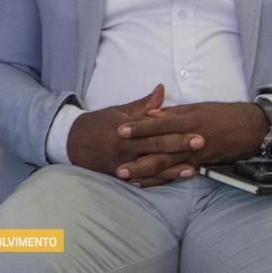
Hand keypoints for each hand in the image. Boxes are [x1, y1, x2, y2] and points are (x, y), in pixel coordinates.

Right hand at [66, 85, 204, 187]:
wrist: (70, 141)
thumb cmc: (97, 124)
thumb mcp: (120, 111)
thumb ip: (144, 104)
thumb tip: (161, 90)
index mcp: (127, 128)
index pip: (156, 129)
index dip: (177, 131)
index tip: (196, 130)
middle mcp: (126, 147)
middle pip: (157, 147)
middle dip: (180, 147)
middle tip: (201, 144)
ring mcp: (122, 163)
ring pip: (151, 168)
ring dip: (172, 170)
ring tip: (192, 170)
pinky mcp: (118, 175)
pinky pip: (140, 181)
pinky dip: (154, 182)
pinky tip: (169, 182)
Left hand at [117, 101, 269, 180]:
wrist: (249, 127)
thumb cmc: (221, 114)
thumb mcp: (195, 108)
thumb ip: (171, 113)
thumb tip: (150, 114)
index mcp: (186, 121)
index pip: (158, 124)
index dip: (139, 128)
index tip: (119, 130)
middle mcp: (189, 140)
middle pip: (159, 150)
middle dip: (137, 158)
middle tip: (117, 164)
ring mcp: (194, 155)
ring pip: (166, 166)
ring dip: (146, 173)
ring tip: (126, 177)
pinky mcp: (199, 165)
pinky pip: (176, 175)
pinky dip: (161, 180)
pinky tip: (145, 184)